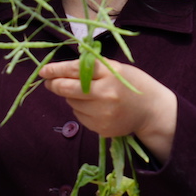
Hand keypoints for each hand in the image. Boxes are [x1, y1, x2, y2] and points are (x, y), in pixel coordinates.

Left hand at [39, 56, 177, 161]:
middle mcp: (105, 94)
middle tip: (50, 82)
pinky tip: (95, 107)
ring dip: (71, 97)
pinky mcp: (101, 128)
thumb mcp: (115, 69)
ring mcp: (103, 113)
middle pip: (67, 89)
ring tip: (87, 95)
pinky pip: (79, 116)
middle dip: (54, 84)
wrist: (152, 111)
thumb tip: (59, 71)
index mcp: (109, 74)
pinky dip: (81, 110)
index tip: (43, 70)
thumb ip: (91, 68)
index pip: (75, 69)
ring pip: (71, 103)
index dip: (55, 69)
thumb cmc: (132, 84)